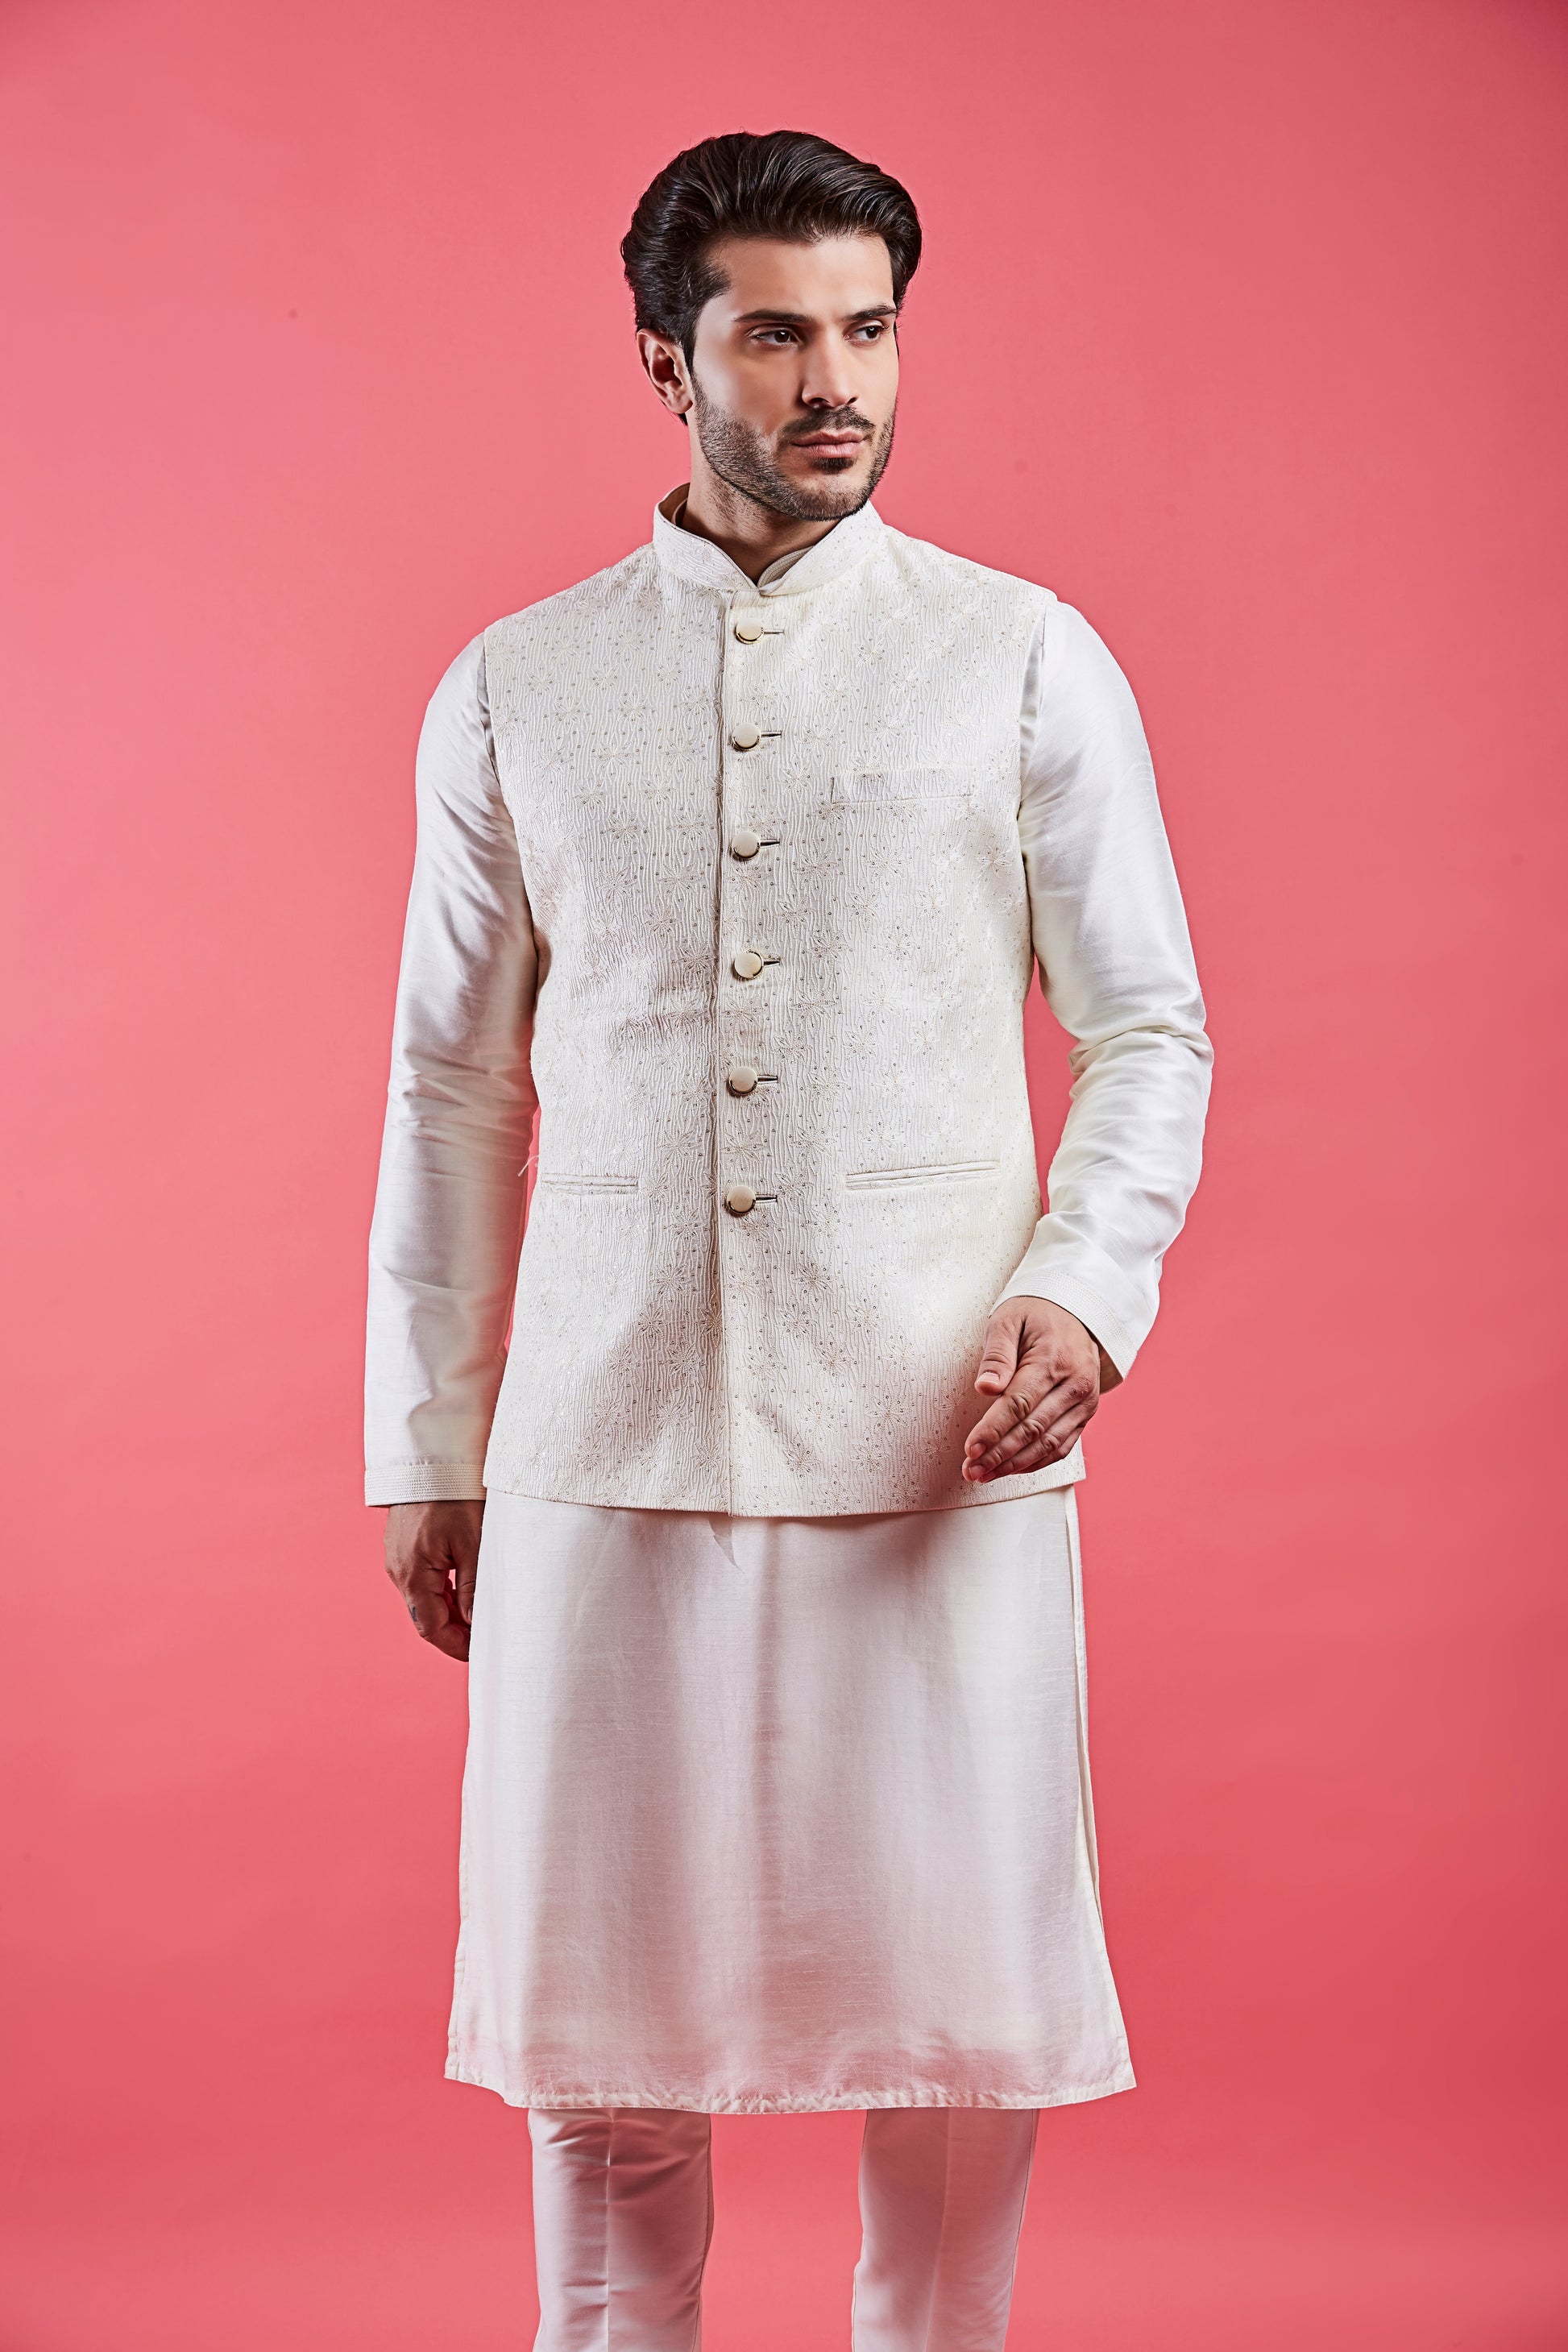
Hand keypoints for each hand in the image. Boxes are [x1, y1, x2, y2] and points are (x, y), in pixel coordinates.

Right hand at [384, 1500, 483, 1660]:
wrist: (431, 1457)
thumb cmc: (454, 1494)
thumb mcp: (473, 1543)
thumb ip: (473, 1588)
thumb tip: (476, 1625)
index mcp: (412, 1574)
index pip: (431, 1628)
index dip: (456, 1646)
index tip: (481, 1652)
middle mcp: (398, 1570)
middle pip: (426, 1617)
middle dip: (455, 1631)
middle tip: (486, 1637)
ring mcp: (398, 1558)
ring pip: (425, 1599)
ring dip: (451, 1611)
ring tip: (481, 1614)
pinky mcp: (404, 1547)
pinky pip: (422, 1580)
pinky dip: (443, 1592)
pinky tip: (464, 1590)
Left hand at [961, 1297, 1117, 1482]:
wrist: (1075, 1311)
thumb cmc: (1035, 1314)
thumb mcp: (1008, 1319)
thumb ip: (997, 1354)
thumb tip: (985, 1387)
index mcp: (1053, 1360)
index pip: (1019, 1404)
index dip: (993, 1430)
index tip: (970, 1449)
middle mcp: (1075, 1385)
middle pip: (1033, 1429)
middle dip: (999, 1454)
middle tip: (970, 1471)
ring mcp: (1085, 1402)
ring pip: (1048, 1444)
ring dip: (1014, 1465)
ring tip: (984, 1476)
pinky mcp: (1086, 1413)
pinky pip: (1062, 1446)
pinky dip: (1037, 1462)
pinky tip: (1011, 1469)